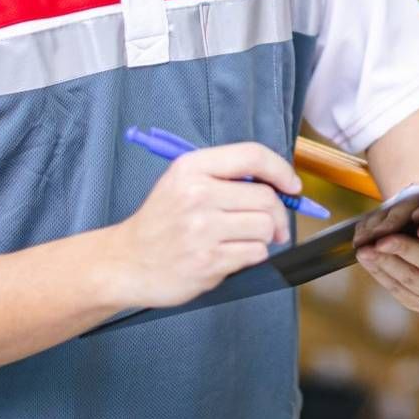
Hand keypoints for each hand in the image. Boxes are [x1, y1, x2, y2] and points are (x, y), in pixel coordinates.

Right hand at [108, 142, 296, 308]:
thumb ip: (225, 176)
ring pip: (266, 228)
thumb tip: (278, 184)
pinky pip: (255, 254)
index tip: (292, 186)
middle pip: (266, 198)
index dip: (281, 169)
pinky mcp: (208, 262)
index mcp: (192, 168)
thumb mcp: (182, 181)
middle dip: (279, 214)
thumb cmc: (161, 221)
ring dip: (264, 237)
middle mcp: (197, 195)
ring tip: (243, 240)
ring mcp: (202, 230)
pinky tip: (231, 254)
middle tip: (274, 225)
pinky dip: (252, 256)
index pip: (252, 156)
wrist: (126, 262)